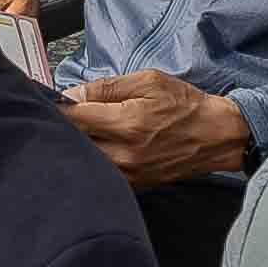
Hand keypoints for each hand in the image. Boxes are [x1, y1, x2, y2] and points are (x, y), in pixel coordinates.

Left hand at [65, 70, 254, 187]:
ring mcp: (127, 174)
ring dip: (76, 145)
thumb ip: (107, 87)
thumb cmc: (184, 105)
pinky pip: (99, 173)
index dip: (57, 107)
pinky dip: (91, 159)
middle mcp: (124, 154)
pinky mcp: (132, 185)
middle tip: (63, 113)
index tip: (52, 100)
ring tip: (81, 130)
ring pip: (83, 161)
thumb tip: (72, 94)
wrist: (215, 136)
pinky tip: (96, 146)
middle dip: (64, 127)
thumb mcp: (148, 81)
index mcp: (127, 124)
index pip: (73, 118)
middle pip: (73, 143)